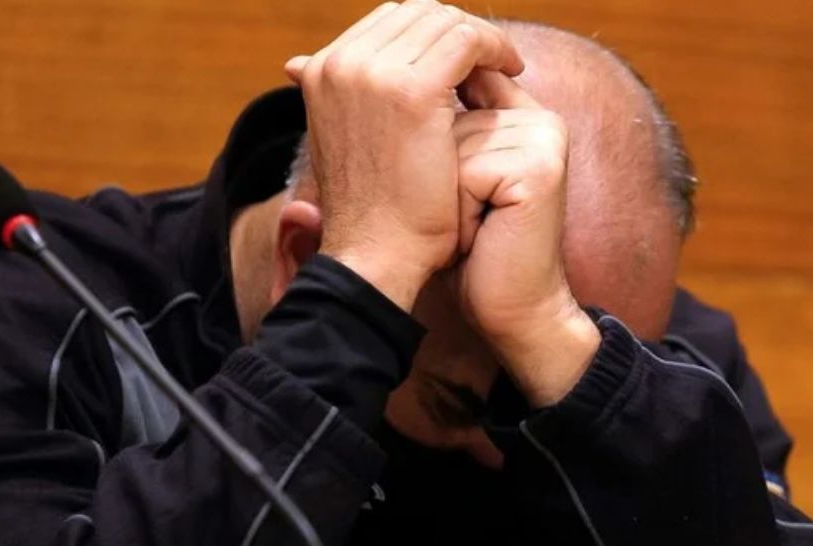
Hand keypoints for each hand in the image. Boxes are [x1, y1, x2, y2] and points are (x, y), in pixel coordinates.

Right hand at [284, 0, 522, 310]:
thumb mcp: (343, 139)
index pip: (388, 22)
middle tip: (491, 56)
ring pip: (445, 22)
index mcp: (320, 70)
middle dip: (457, 31)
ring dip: (482, 39)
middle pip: (416, 14)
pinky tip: (512, 71)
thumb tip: (300, 66)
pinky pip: (468, 41)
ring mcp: (371, 73)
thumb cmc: (372, 209)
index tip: (463, 59)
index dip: (431, 32)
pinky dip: (496, 48)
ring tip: (505, 65)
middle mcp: (338, 63)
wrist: (376, 254)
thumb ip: (342, 97)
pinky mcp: (410, 90)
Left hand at [452, 71, 599, 405]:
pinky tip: (480, 237)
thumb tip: (413, 95)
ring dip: (448, 198)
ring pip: (453, 146)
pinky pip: (466, 174)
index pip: (459, 96)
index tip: (466, 199)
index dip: (440, 153)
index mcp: (528, 115)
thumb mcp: (458, 179)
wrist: (514, 308)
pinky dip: (459, 215)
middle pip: (450, 122)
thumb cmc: (477, 250)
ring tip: (475, 228)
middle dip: (443, 178)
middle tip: (473, 220)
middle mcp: (543, 121)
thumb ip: (453, 131)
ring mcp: (545, 142)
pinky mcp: (539, 170)